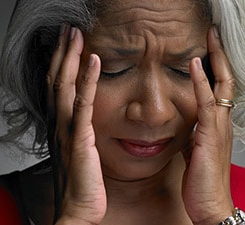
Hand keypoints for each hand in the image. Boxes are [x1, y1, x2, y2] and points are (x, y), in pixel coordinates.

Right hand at [47, 25, 105, 224]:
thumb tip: (84, 119)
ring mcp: (67, 130)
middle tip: (67, 29)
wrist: (79, 208)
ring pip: (64, 87)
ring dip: (69, 58)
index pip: (56, 88)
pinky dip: (87, 81)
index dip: (58, 64)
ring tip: (75, 34)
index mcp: (59, 126)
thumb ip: (78, 133)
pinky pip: (83, 104)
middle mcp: (58, 124)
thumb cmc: (81, 182)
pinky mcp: (80, 138)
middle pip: (56, 80)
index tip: (65, 44)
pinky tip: (93, 60)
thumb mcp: (77, 152)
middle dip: (61, 53)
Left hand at [182, 27, 234, 224]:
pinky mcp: (209, 135)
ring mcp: (217, 127)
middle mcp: (221, 122)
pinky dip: (201, 83)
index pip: (218, 90)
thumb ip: (191, 137)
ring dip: (214, 61)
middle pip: (225, 81)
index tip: (205, 51)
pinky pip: (206, 103)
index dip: (213, 69)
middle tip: (212, 35)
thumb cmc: (202, 180)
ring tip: (209, 40)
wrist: (209, 204)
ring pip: (220, 86)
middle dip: (219, 57)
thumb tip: (183, 128)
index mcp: (215, 125)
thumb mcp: (194, 152)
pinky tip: (195, 66)